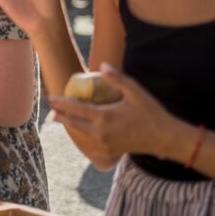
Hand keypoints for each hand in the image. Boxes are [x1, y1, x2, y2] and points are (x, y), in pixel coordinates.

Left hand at [48, 63, 181, 160]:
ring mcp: (104, 143)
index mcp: (104, 117)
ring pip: (80, 134)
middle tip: (50, 109)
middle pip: (73, 123)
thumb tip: (102, 65)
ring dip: (69, 125)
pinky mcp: (109, 151)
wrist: (164, 138)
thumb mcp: (135, 92)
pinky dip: (81, 136)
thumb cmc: (150, 113)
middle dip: (60, 115)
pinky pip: (89, 144)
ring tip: (59, 119)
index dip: (61, 103)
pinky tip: (79, 132)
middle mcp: (101, 132)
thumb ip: (117, 79)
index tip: (50, 98)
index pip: (76, 109)